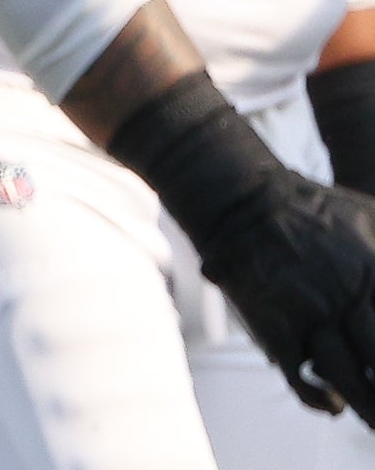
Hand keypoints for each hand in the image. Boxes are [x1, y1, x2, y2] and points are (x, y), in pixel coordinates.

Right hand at [194, 168, 374, 422]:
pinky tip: (333, 405)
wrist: (244, 199)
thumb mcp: (370, 217)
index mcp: (372, 269)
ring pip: (350, 378)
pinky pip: (301, 377)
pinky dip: (319, 399)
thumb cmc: (313, 206)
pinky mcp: (275, 327)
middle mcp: (344, 295)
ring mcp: (309, 313)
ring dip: (367, 404)